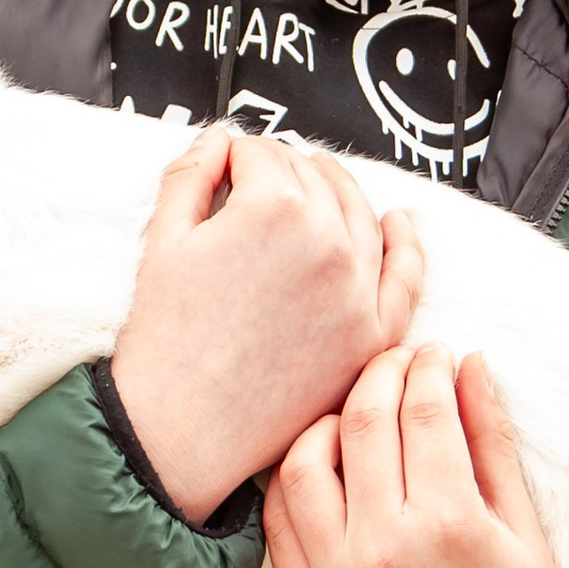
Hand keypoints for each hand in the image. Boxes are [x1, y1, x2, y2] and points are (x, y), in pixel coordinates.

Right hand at [112, 130, 424, 522]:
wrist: (182, 429)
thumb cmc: (167, 339)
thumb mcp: (163, 239)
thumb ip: (192, 172)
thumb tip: (222, 138)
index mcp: (274, 207)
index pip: (263, 153)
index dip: (238, 156)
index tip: (227, 166)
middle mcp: (328, 241)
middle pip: (311, 178)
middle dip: (283, 171)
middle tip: (259, 178)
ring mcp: (359, 290)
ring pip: (360, 215)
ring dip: (338, 191)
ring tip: (320, 180)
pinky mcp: (374, 334)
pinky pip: (405, 276)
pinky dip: (405, 244)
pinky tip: (396, 223)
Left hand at [264, 345, 568, 567]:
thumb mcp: (523, 529)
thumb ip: (490, 441)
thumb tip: (470, 363)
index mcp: (450, 526)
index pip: (422, 410)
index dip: (429, 366)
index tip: (439, 352)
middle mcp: (385, 551)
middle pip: (359, 423)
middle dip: (380, 375)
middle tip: (400, 364)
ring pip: (303, 465)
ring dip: (327, 421)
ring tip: (358, 412)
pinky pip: (281, 525)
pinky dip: (295, 481)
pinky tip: (327, 464)